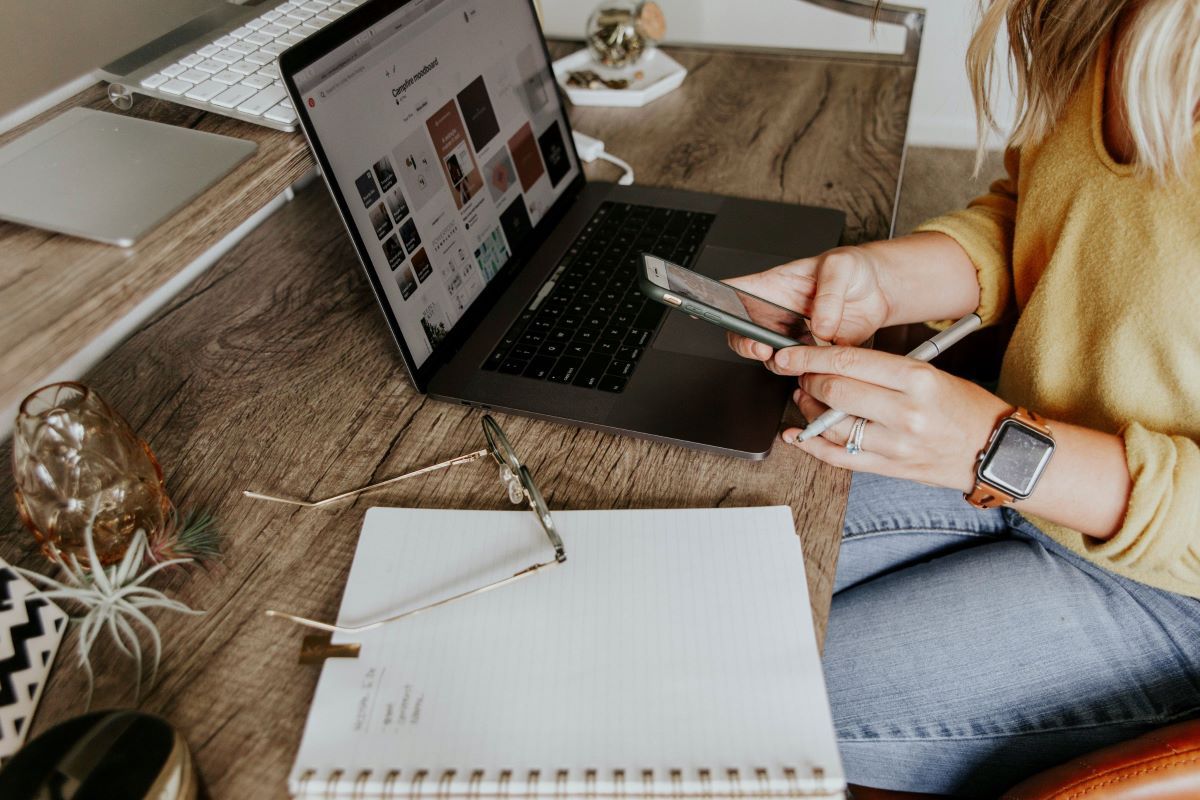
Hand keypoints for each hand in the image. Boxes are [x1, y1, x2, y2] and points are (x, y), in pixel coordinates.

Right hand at [725, 246, 895, 362]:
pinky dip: (810, 373)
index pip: (735, 292)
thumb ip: (829, 295)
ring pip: (773, 358)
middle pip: (745, 333)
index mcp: (773, 286)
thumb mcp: (841, 268)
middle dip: (746, 344)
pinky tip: (818, 365)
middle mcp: (778, 314)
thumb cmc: (854, 269)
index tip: (705, 309)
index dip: (714, 302)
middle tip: (760, 347)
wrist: (881, 291)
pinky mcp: (815, 355)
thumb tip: (821, 326)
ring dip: (780, 363)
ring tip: (794, 357)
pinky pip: (805, 370)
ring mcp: (794, 337)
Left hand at [771, 345, 1010, 491]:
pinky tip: (797, 435)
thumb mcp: (932, 373)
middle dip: (809, 380)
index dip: (811, 357)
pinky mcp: (890, 468)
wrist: (997, 451)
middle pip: (835, 391)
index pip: (849, 361)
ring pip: (832, 426)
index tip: (790, 354)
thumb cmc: (966, 408)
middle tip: (802, 374)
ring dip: (808, 410)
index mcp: (917, 379)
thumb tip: (835, 363)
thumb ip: (885, 370)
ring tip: (805, 398)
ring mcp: (896, 445)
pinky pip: (839, 458)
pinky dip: (812, 447)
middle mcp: (905, 412)